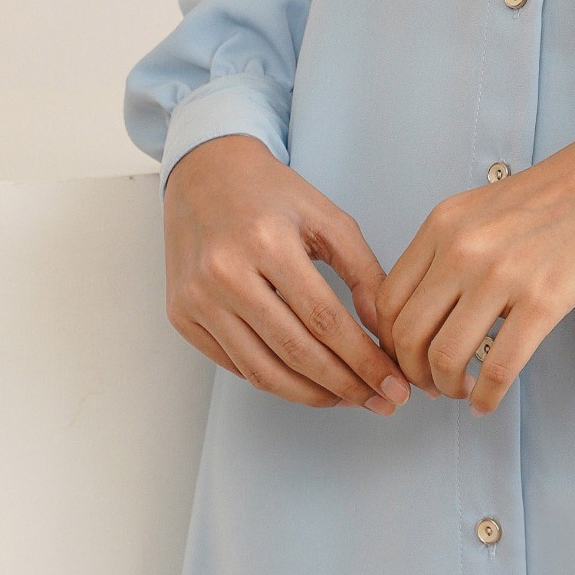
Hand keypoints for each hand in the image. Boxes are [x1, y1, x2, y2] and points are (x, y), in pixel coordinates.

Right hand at [164, 135, 407, 414]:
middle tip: (379, 401)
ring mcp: (197, 298)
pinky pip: (234, 364)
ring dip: (311, 395)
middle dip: (344, 385)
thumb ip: (363, 273)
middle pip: (294, 351)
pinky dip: (274, 380)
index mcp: (267, 242)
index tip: (393, 383)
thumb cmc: (271, 194)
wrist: (206, 173)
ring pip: (261, 370)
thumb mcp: (328, 218)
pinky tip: (305, 382)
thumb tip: (383, 333)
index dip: (364, 360)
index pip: (324, 319)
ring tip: (347, 398)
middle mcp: (225, 273)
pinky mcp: (181, 315)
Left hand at [379, 122, 574, 414]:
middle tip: (431, 385)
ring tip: (461, 392)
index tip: (405, 358)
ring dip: (447, 389)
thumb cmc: (554, 196)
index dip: (390, 342)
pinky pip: (498, 366)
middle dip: (414, 373)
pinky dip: (486, 396)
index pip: (388, 299)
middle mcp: (463, 249)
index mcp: (443, 224)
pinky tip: (488, 402)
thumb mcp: (481, 209)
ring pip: (446, 357)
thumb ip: (447, 249)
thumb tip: (428, 309)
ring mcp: (501, 275)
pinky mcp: (543, 300)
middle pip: (409, 334)